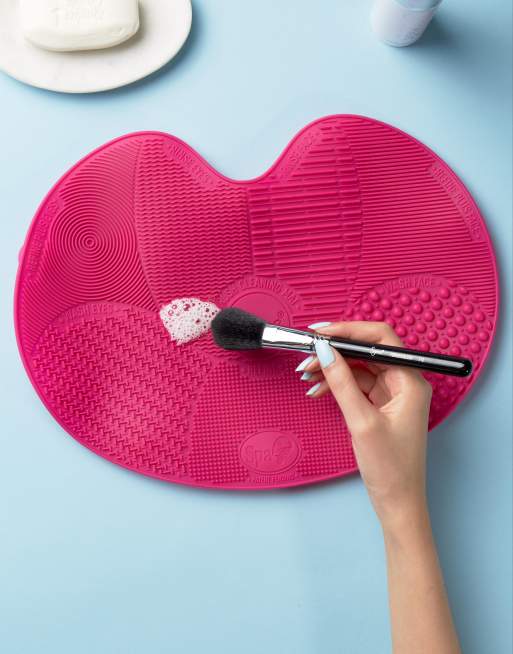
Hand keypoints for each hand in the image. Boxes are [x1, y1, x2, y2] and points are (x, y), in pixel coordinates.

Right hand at [298, 321, 431, 528]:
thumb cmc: (390, 469)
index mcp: (410, 381)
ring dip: (332, 368)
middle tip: (306, 355)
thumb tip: (324, 350)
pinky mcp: (381, 405)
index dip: (349, 330)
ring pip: (359, 367)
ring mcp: (393, 394)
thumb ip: (342, 383)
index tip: (320, 333)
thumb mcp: (361, 422)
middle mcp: (404, 382)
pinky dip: (337, 384)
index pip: (380, 339)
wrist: (397, 503)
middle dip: (335, 350)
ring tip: (306, 375)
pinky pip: (357, 384)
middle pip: (367, 350)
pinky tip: (318, 389)